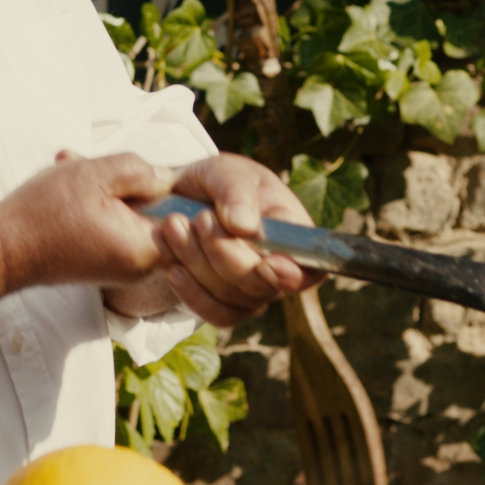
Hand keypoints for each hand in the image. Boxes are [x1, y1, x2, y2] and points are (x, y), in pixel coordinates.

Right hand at [0, 152, 170, 291]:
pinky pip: (118, 227)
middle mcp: (141, 267)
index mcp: (148, 248)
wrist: (0, 250)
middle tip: (108, 168)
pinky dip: (102, 206)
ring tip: (79, 168)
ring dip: (113, 191)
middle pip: (164, 217)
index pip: (192, 223)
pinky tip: (74, 187)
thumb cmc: (44, 212)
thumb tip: (171, 179)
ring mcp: (123, 268)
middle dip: (140, 185)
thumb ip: (143, 172)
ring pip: (136, 218)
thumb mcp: (97, 174)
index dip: (182, 192)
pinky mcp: (105, 264)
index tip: (155, 174)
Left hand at [157, 154, 325, 325]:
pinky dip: (189, 291)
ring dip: (196, 262)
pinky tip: (172, 266)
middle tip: (199, 217)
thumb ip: (236, 192)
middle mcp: (280, 268)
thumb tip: (245, 226)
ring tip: (173, 225)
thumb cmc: (217, 182)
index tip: (268, 263)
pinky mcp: (226, 304)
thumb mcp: (227, 172)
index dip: (293, 273)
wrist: (181, 199)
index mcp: (294, 233)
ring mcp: (253, 290)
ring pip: (230, 295)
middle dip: (224, 251)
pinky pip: (213, 312)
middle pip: (261, 283)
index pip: (311, 267)